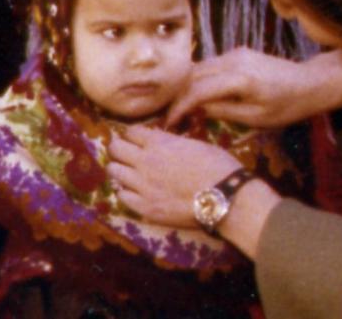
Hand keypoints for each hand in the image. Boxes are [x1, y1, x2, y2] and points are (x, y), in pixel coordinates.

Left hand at [108, 124, 239, 228]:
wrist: (226, 198)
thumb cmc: (217, 166)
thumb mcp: (193, 143)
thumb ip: (169, 142)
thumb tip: (158, 141)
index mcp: (158, 142)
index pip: (130, 132)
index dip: (132, 135)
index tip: (134, 140)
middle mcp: (145, 161)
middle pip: (115, 148)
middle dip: (119, 149)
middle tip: (125, 155)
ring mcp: (143, 186)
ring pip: (114, 171)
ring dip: (120, 170)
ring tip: (128, 174)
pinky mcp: (146, 209)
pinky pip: (122, 197)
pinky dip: (126, 193)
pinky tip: (135, 193)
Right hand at [168, 47, 341, 128]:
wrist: (310, 83)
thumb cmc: (287, 107)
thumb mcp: (256, 119)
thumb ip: (225, 111)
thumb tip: (197, 109)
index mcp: (239, 78)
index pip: (198, 90)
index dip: (180, 106)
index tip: (169, 122)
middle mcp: (232, 59)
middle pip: (193, 74)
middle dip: (178, 94)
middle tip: (170, 116)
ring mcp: (234, 53)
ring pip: (200, 67)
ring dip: (187, 86)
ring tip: (181, 108)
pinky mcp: (238, 53)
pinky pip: (211, 65)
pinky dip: (200, 79)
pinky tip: (198, 95)